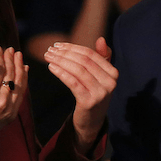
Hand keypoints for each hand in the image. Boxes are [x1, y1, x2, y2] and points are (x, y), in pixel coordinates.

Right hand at [0, 46, 28, 150]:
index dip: (0, 57)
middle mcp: (2, 100)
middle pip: (11, 74)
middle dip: (11, 60)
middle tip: (11, 50)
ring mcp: (9, 109)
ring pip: (19, 84)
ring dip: (20, 68)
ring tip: (19, 56)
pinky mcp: (12, 115)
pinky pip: (21, 95)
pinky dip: (24, 82)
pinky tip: (24, 71)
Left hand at [44, 37, 116, 152]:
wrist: (91, 122)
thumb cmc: (93, 94)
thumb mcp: (99, 76)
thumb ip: (101, 58)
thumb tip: (100, 39)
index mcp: (113, 73)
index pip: (90, 54)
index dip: (73, 48)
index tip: (58, 45)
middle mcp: (110, 83)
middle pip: (84, 61)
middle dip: (64, 53)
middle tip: (49, 50)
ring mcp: (100, 93)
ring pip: (78, 71)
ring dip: (60, 61)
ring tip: (47, 57)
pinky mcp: (89, 102)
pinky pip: (73, 83)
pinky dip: (61, 73)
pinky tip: (51, 67)